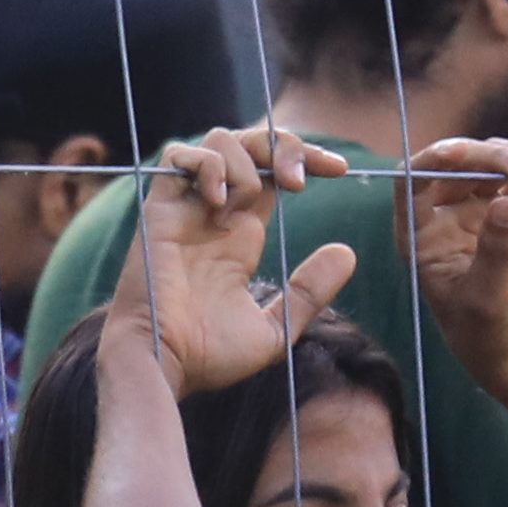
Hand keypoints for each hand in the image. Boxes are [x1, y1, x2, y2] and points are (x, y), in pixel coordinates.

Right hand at [128, 125, 356, 394]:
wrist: (165, 365)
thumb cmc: (210, 356)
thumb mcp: (276, 328)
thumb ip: (309, 292)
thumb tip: (348, 252)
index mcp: (241, 234)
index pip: (274, 171)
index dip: (305, 158)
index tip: (339, 170)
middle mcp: (215, 214)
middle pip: (250, 144)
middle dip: (284, 146)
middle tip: (300, 181)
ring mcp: (187, 208)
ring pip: (218, 141)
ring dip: (246, 160)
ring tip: (249, 200)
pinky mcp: (159, 209)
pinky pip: (176, 156)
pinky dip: (206, 164)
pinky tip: (218, 201)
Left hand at [403, 139, 507, 414]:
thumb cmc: (491, 336)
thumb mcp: (488, 300)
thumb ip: (496, 251)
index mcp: (421, 236)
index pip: (414, 183)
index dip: (433, 162)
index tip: (460, 154)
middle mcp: (445, 216)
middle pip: (461, 166)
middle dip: (494, 159)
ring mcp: (480, 210)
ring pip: (495, 163)